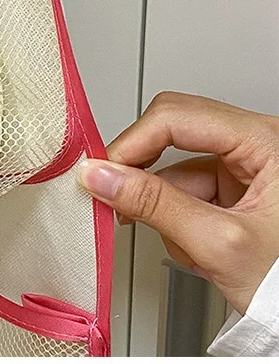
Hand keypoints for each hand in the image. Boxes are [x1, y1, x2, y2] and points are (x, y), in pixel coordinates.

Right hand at [78, 91, 278, 313]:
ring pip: (178, 165)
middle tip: (113, 193)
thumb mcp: (220, 244)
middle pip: (173, 132)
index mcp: (265, 139)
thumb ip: (155, 206)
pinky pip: (189, 186)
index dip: (132, 143)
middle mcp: (257, 141)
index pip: (176, 117)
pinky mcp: (239, 187)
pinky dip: (178, 215)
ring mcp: (248, 164)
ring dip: (164, 204)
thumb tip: (101, 176)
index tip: (102, 172)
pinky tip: (192, 246)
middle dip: (144, 171)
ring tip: (181, 245)